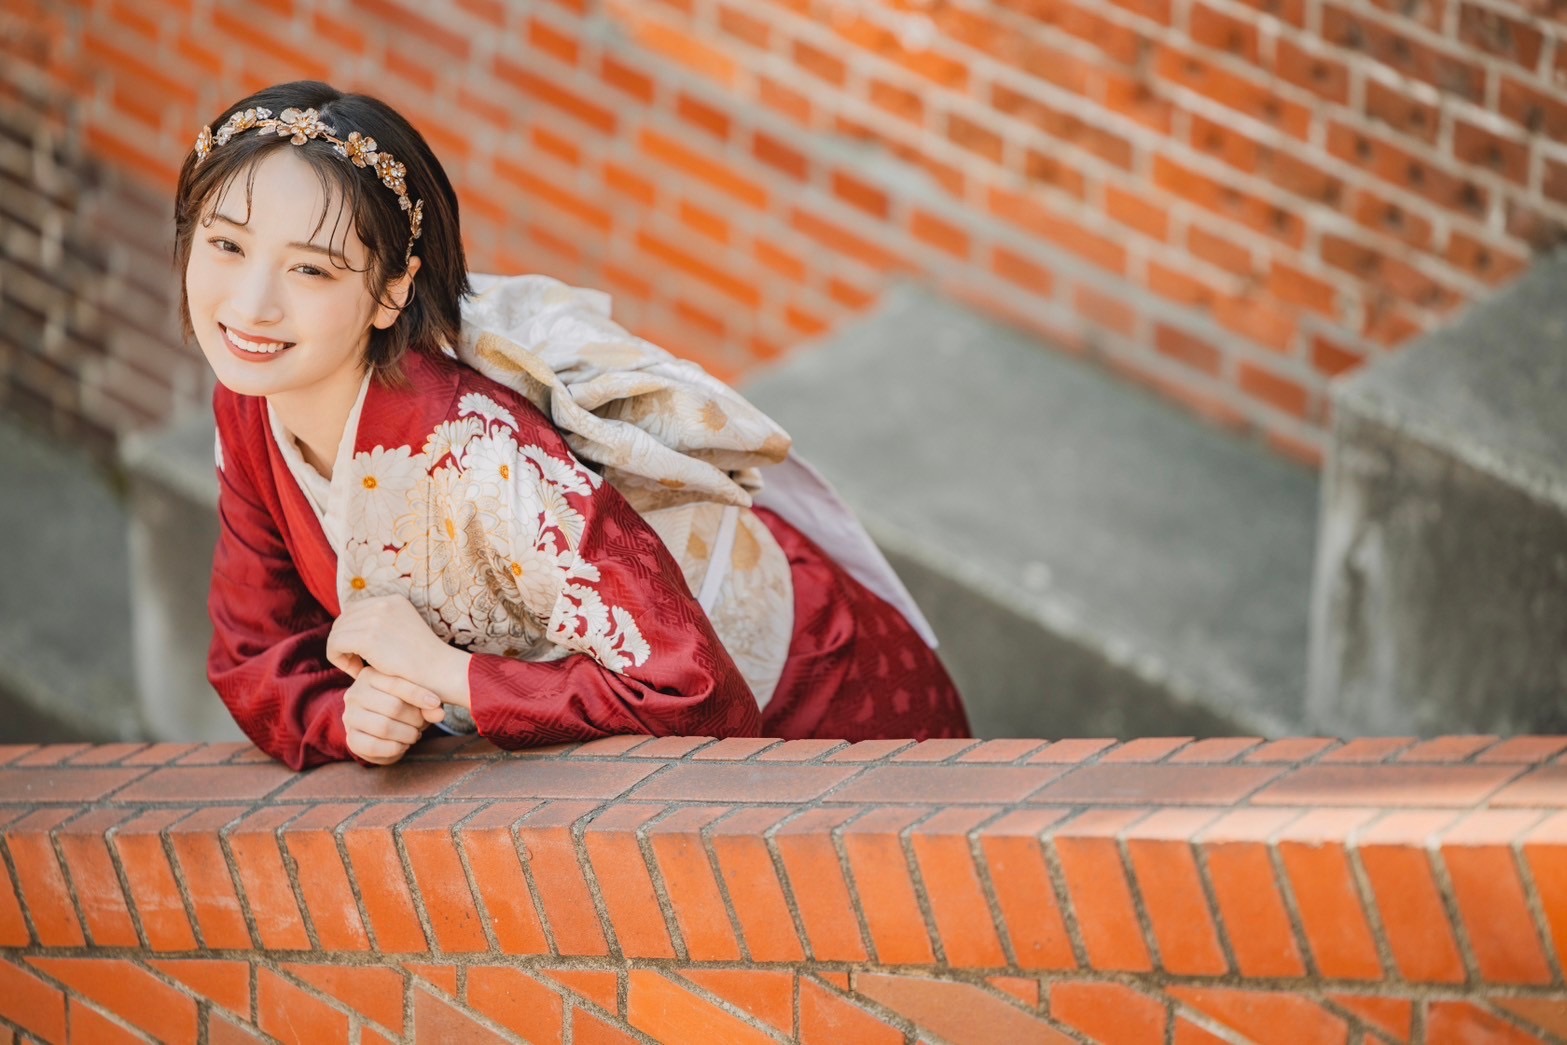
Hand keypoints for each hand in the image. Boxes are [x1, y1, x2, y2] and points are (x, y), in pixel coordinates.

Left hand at [327, 594, 471, 706]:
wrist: (440, 672)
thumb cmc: (424, 662)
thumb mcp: (403, 632)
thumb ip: (382, 627)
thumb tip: (352, 633)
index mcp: (393, 600)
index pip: (354, 611)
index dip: (352, 634)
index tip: (362, 655)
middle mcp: (383, 603)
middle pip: (343, 621)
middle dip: (344, 643)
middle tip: (358, 665)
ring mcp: (376, 618)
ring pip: (336, 633)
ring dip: (341, 653)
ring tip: (358, 669)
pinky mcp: (368, 637)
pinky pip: (335, 645)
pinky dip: (339, 660)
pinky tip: (356, 671)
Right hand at [343, 666, 444, 765]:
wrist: (382, 725)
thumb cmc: (403, 703)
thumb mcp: (416, 698)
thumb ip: (429, 703)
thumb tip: (439, 714)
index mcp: (370, 675)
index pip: (396, 683)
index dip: (418, 694)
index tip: (436, 703)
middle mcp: (355, 694)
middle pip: (392, 707)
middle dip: (415, 719)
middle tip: (422, 724)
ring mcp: (350, 717)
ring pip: (384, 727)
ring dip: (407, 735)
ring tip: (414, 734)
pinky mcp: (351, 739)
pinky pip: (374, 746)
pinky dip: (395, 748)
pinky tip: (402, 745)